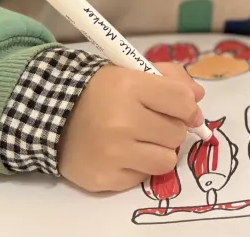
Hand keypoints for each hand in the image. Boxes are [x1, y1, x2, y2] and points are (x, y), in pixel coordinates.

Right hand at [58, 62, 205, 192]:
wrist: (52, 116)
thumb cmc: (99, 91)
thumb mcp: (131, 71)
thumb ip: (170, 78)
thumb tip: (198, 99)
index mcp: (129, 86)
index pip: (183, 101)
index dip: (188, 107)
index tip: (182, 109)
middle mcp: (122, 121)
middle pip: (176, 132)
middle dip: (170, 127)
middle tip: (151, 122)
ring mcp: (114, 153)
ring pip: (167, 159)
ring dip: (159, 150)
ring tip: (141, 140)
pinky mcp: (107, 178)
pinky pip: (144, 177)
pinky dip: (139, 166)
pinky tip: (123, 153)